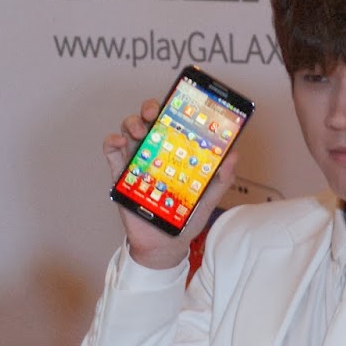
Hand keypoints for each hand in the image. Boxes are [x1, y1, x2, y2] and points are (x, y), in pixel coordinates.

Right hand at [105, 100, 240, 269]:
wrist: (164, 245)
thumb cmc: (184, 218)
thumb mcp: (208, 197)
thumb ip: (222, 178)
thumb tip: (234, 155)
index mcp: (175, 152)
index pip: (173, 123)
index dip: (174, 107)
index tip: (178, 100)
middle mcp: (154, 151)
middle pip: (148, 119)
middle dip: (150, 108)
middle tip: (155, 112)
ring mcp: (136, 161)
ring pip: (129, 130)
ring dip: (132, 123)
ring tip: (140, 131)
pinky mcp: (120, 175)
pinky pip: (112, 152)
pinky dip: (112, 142)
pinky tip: (120, 143)